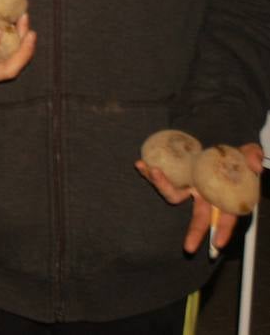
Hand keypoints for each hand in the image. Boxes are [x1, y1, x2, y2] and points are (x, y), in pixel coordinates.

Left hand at [136, 143, 262, 252]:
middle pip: (199, 218)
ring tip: (152, 171)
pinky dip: (149, 172)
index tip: (219, 243)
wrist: (213, 148)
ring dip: (161, 185)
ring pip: (174, 195)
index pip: (227, 218)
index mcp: (224, 197)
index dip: (224, 230)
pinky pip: (161, 177)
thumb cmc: (233, 156)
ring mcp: (188, 187)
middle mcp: (205, 196)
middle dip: (194, 233)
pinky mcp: (175, 176)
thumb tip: (255, 167)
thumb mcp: (248, 154)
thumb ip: (253, 157)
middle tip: (188, 248)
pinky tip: (140, 164)